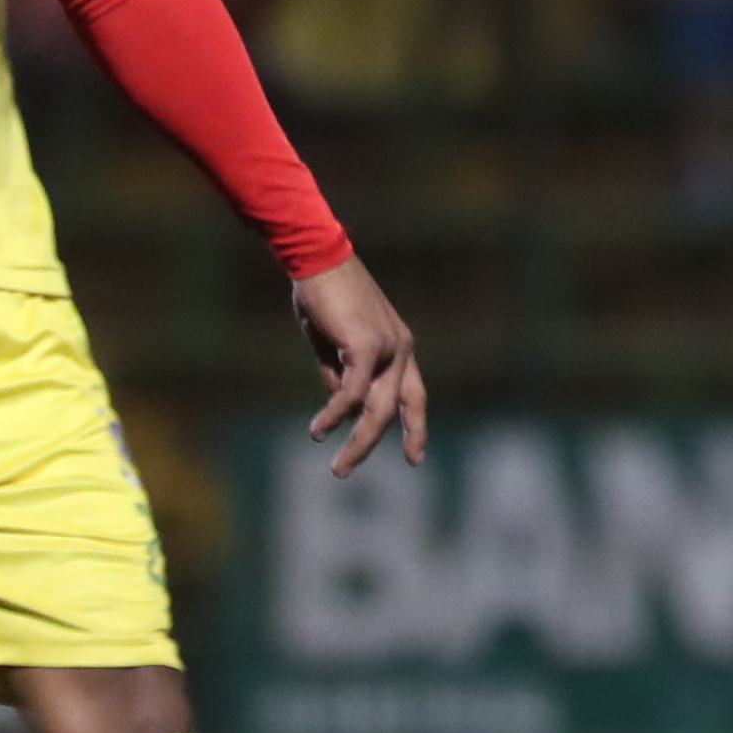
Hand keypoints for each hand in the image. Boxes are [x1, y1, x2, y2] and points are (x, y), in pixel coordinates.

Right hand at [290, 254, 425, 475]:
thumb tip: (342, 407)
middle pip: (394, 409)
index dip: (415, 428)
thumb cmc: (323, 296)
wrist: (317, 260)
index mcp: (399, 346)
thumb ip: (340, 373)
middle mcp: (401, 349)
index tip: (415, 459)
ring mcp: (388, 347)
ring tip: (337, 467)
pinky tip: (319, 430)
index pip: (414, 396)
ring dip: (357, 442)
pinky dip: (336, 415)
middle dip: (371, 444)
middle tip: (344, 471)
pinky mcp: (367, 345)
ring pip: (376, 409)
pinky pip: (352, 392)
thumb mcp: (333, 343)